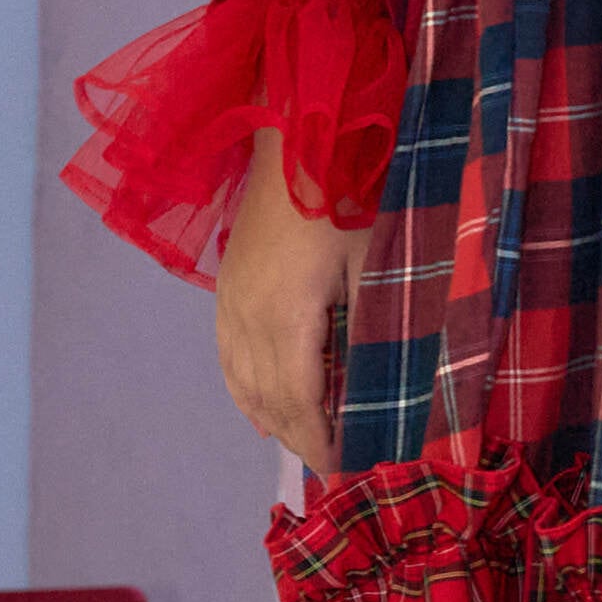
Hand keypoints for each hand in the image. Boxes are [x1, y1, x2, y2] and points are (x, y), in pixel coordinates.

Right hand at [212, 128, 371, 468]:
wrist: (297, 131)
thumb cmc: (348, 191)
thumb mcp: (374, 261)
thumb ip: (371, 327)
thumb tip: (376, 388)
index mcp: (284, 316)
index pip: (298, 403)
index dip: (318, 443)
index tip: (344, 471)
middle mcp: (245, 317)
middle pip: (267, 402)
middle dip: (300, 439)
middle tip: (334, 467)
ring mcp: (229, 302)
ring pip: (242, 385)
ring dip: (273, 422)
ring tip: (307, 445)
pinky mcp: (225, 287)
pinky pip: (227, 358)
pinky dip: (244, 395)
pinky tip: (262, 417)